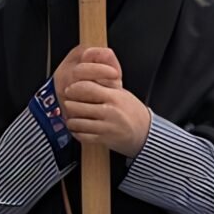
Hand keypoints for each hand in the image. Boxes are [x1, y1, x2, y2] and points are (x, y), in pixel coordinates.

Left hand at [53, 44, 150, 158]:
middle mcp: (109, 111)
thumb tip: (87, 74)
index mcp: (114, 97)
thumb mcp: (121, 93)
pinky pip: (82, 136)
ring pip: (77, 123)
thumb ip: (105, 85)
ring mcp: (106, 127)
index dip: (74, 88)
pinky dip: (77, 132)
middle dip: (70, 105)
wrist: (145, 132)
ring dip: (71, 120)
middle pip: (77, 106)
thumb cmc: (132, 111)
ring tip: (72, 117)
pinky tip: (78, 128)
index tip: (70, 89)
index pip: (87, 88)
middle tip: (68, 104)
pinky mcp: (104, 139)